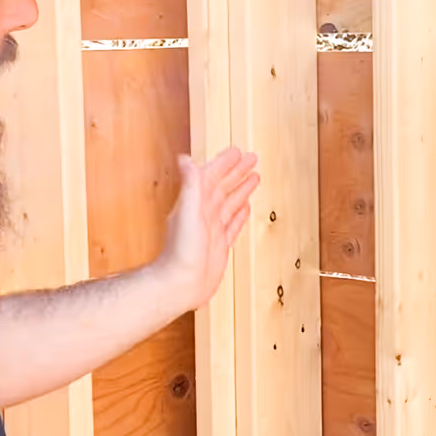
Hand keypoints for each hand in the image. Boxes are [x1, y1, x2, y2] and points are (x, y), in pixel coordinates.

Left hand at [154, 147, 259, 313]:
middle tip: (251, 158)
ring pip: (230, 203)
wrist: (180, 284)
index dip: (224, 163)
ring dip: (241, 189)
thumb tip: (185, 159)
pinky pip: (232, 224)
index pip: (212, 176)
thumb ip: (189, 185)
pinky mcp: (220, 245)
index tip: (237, 151)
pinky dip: (240, 214)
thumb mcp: (187, 212)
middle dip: (237, 171)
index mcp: (195, 203)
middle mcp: (203, 214)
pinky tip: (246, 207)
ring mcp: (212, 229)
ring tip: (254, 177)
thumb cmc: (180, 252)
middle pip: (223, 186)